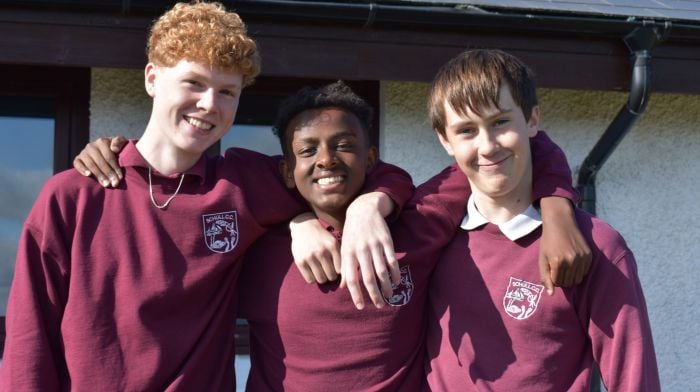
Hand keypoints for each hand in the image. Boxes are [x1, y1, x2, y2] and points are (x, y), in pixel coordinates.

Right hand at [73, 136, 127, 186]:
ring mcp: (84, 153)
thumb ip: (119, 141)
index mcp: (102, 142)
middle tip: (114, 184)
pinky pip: (77, 164)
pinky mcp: (77, 159)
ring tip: (106, 184)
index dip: (115, 167)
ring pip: (91, 165)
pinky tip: (88, 175)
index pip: (109, 156)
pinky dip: (82, 169)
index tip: (120, 177)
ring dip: (99, 175)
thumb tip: (114, 149)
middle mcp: (91, 146)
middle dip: (108, 174)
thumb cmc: (117, 149)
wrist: (108, 152)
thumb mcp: (122, 143)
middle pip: (100, 162)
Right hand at [289, 213, 340, 283]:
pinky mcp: (300, 261)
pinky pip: (310, 280)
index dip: (339, 272)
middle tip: (328, 271)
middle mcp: (322, 251)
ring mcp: (310, 257)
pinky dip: (312, 279)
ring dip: (322, 278)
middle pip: (331, 276)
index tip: (336, 269)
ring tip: (321, 272)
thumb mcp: (334, 242)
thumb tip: (346, 276)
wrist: (304, 226)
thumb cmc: (322, 238)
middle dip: (331, 276)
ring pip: (321, 279)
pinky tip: (312, 272)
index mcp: (333, 246)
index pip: (341, 270)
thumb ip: (341, 256)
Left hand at [339, 192, 399, 309]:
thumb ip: (345, 268)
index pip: (352, 279)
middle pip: (368, 278)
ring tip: (389, 296)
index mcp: (349, 254)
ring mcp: (374, 246)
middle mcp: (361, 251)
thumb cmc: (352, 233)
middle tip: (379, 305)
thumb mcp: (344, 248)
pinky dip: (395, 272)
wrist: (363, 210)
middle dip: (374, 294)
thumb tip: (344, 287)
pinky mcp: (386, 241)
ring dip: (386, 286)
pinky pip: (392, 260)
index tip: (361, 307)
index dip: (356, 294)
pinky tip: (396, 281)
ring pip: (381, 271)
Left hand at [539, 197, 591, 294]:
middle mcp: (571, 261)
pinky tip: (573, 261)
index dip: (553, 278)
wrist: (561, 223)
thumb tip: (551, 294)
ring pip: (577, 280)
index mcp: (557, 262)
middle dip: (561, 278)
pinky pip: (584, 272)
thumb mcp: (542, 258)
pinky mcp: (589, 255)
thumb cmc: (548, 241)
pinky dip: (578, 271)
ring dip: (570, 276)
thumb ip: (544, 277)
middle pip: (567, 282)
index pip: (557, 282)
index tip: (551, 269)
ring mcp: (581, 258)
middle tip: (558, 267)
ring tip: (565, 265)